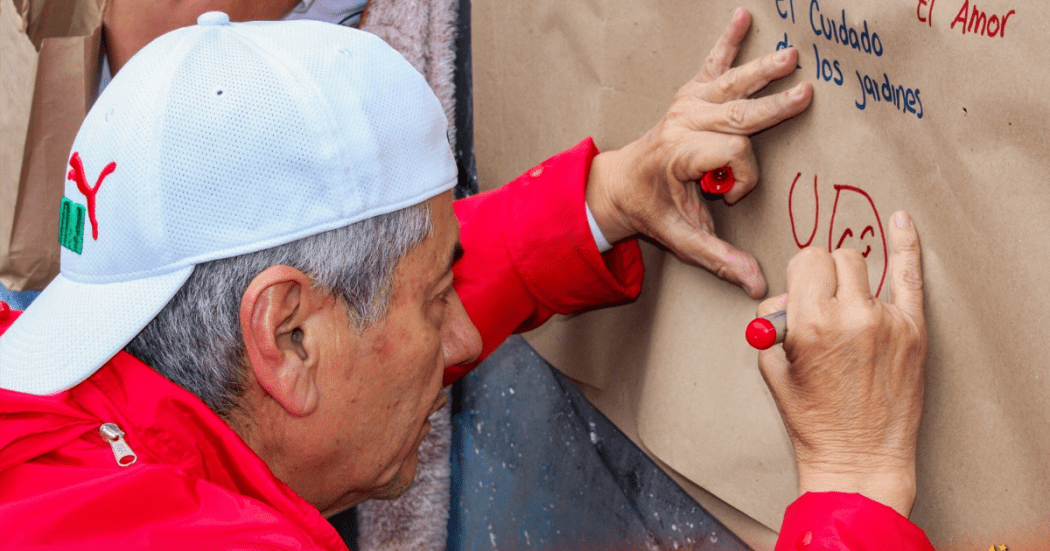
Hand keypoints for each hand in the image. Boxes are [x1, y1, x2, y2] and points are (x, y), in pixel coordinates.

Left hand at [585, 7, 812, 298]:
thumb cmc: (652, 210)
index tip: (729, 195)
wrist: (619, 184)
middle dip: (772, 105)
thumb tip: (757, 286)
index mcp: (680, 155)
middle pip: (736, 112)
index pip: (731, 154)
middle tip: (804, 95)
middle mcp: (682, 124)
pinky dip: (727, 41)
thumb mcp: (682, 240)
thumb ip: (720, 259)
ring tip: (790, 57)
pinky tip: (742, 17)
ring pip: (729, 85)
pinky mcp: (687, 97)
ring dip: (761, 70)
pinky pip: (710, 66)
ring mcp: (684, 106)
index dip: (742, 177)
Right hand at [756, 211, 926, 516]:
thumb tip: (788, 297)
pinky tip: (903, 222)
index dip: (801, 275)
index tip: (803, 291)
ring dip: (852, 284)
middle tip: (824, 303)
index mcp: (810, 322)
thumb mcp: (772, 369)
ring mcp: (888, 322)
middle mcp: (851, 315)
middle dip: (825, 273)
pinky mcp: (914, 332)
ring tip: (850, 319)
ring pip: (865, 270)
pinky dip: (906, 247)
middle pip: (837, 256)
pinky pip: (910, 276)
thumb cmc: (813, 421)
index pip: (806, 259)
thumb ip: (775, 322)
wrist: (859, 460)